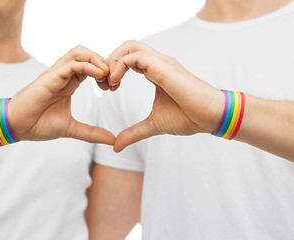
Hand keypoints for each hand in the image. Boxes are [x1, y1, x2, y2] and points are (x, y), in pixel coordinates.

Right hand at [8, 45, 114, 144]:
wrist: (18, 127)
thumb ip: (91, 133)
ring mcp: (56, 74)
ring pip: (79, 52)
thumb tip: (112, 140)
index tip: (113, 87)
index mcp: (69, 83)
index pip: (90, 66)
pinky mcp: (51, 76)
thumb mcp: (71, 128)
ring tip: (106, 74)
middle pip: (86, 54)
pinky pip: (72, 64)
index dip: (104, 73)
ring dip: (96, 59)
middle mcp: (63, 75)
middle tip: (112, 80)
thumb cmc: (39, 124)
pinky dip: (88, 66)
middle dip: (103, 62)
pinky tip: (99, 75)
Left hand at [104, 41, 223, 151]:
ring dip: (113, 61)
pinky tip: (116, 83)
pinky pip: (134, 56)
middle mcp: (157, 63)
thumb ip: (133, 133)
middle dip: (109, 61)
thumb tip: (116, 146)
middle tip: (103, 84)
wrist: (209, 117)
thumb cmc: (187, 118)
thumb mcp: (152, 125)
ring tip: (109, 83)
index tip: (107, 89)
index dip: (113, 70)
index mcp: (155, 71)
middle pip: (126, 47)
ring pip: (129, 46)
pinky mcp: (163, 67)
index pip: (128, 58)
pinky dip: (119, 66)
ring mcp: (161, 62)